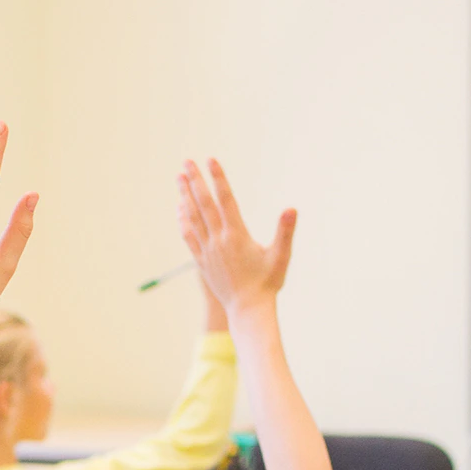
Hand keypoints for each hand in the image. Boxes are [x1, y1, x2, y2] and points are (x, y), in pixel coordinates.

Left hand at [177, 159, 297, 313]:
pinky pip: (189, 236)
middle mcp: (218, 240)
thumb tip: (291, 209)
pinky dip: (183, 220)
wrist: (248, 310)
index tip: (211, 159)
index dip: (218, 178)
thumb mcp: (281, 256)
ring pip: (192, 218)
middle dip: (195, 181)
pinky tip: (180, 208)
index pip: (225, 199)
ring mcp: (207, 250)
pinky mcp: (201, 261)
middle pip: (203, 204)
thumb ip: (285, 231)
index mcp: (237, 235)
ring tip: (179, 178)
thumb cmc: (268, 283)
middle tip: (186, 161)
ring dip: (185, 196)